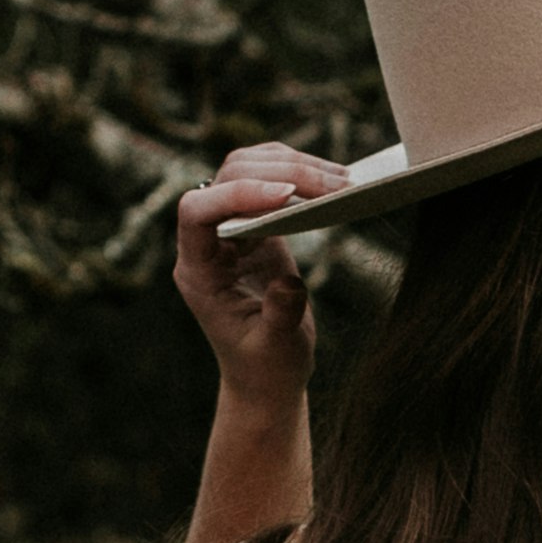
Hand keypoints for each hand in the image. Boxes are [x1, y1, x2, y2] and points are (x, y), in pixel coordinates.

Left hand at [173, 142, 344, 402]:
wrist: (267, 377)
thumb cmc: (266, 369)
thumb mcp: (276, 349)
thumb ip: (280, 317)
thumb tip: (289, 286)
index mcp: (198, 272)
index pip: (197, 212)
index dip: (236, 194)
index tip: (286, 195)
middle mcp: (208, 243)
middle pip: (228, 177)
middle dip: (282, 172)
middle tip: (336, 185)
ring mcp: (232, 230)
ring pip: (249, 168)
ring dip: (295, 165)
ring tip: (344, 180)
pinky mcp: (258, 227)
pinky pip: (270, 180)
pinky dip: (300, 173)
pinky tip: (334, 182)